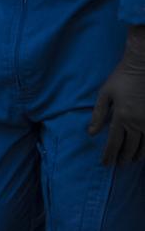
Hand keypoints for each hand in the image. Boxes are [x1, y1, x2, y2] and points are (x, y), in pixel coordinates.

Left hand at [89, 25, 144, 164]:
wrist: (143, 65)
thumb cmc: (122, 77)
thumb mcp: (105, 93)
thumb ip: (98, 114)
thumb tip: (91, 133)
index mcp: (121, 117)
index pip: (113, 143)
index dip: (109, 155)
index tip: (105, 164)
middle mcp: (137, 122)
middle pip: (129, 147)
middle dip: (123, 158)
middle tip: (119, 164)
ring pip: (144, 146)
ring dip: (137, 155)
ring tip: (132, 160)